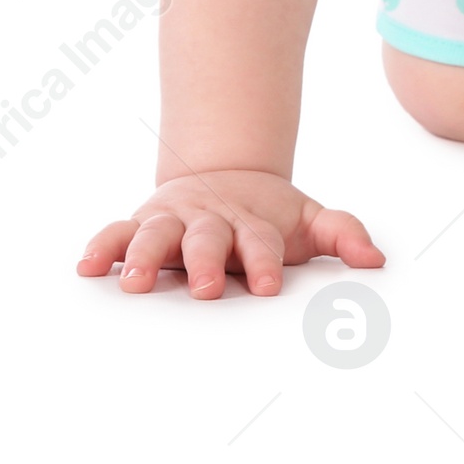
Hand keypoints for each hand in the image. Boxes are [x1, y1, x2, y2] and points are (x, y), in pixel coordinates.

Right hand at [77, 170, 384, 297]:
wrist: (225, 175)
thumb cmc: (267, 214)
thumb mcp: (308, 220)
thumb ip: (342, 234)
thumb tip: (376, 260)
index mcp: (251, 223)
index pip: (260, 244)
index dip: (265, 263)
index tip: (269, 285)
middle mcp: (210, 221)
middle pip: (206, 239)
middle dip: (204, 262)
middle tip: (204, 287)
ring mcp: (175, 220)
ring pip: (157, 234)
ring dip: (145, 256)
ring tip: (136, 282)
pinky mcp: (143, 223)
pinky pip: (118, 232)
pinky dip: (102, 246)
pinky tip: (88, 266)